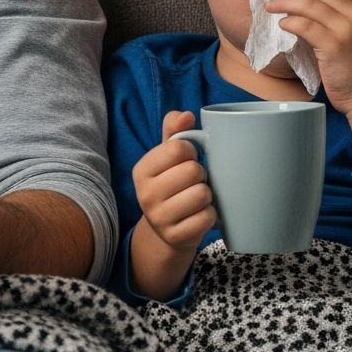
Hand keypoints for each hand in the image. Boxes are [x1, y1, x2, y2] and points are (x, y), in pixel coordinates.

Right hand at [128, 111, 211, 298]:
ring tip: (195, 200)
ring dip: (206, 196)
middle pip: (193, 171)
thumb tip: (186, 115)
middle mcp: (145, 194)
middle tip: (192, 184)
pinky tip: (198, 216)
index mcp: (141, 170)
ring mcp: (159, 218)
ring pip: (202, 194)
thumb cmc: (171, 187)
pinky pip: (207, 217)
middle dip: (200, 176)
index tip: (185, 162)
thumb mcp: (166, 158)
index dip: (191, 152)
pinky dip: (209, 215)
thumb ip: (174, 132)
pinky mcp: (176, 236)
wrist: (167, 231)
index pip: (177, 148)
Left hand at [264, 0, 351, 163]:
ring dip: (285, 1)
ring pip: (310, 4)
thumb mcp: (347, 35)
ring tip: (269, 4)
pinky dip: (290, 22)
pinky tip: (281, 24)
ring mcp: (347, 29)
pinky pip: (306, 26)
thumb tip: (300, 3)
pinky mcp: (336, 45)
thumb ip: (331, 17)